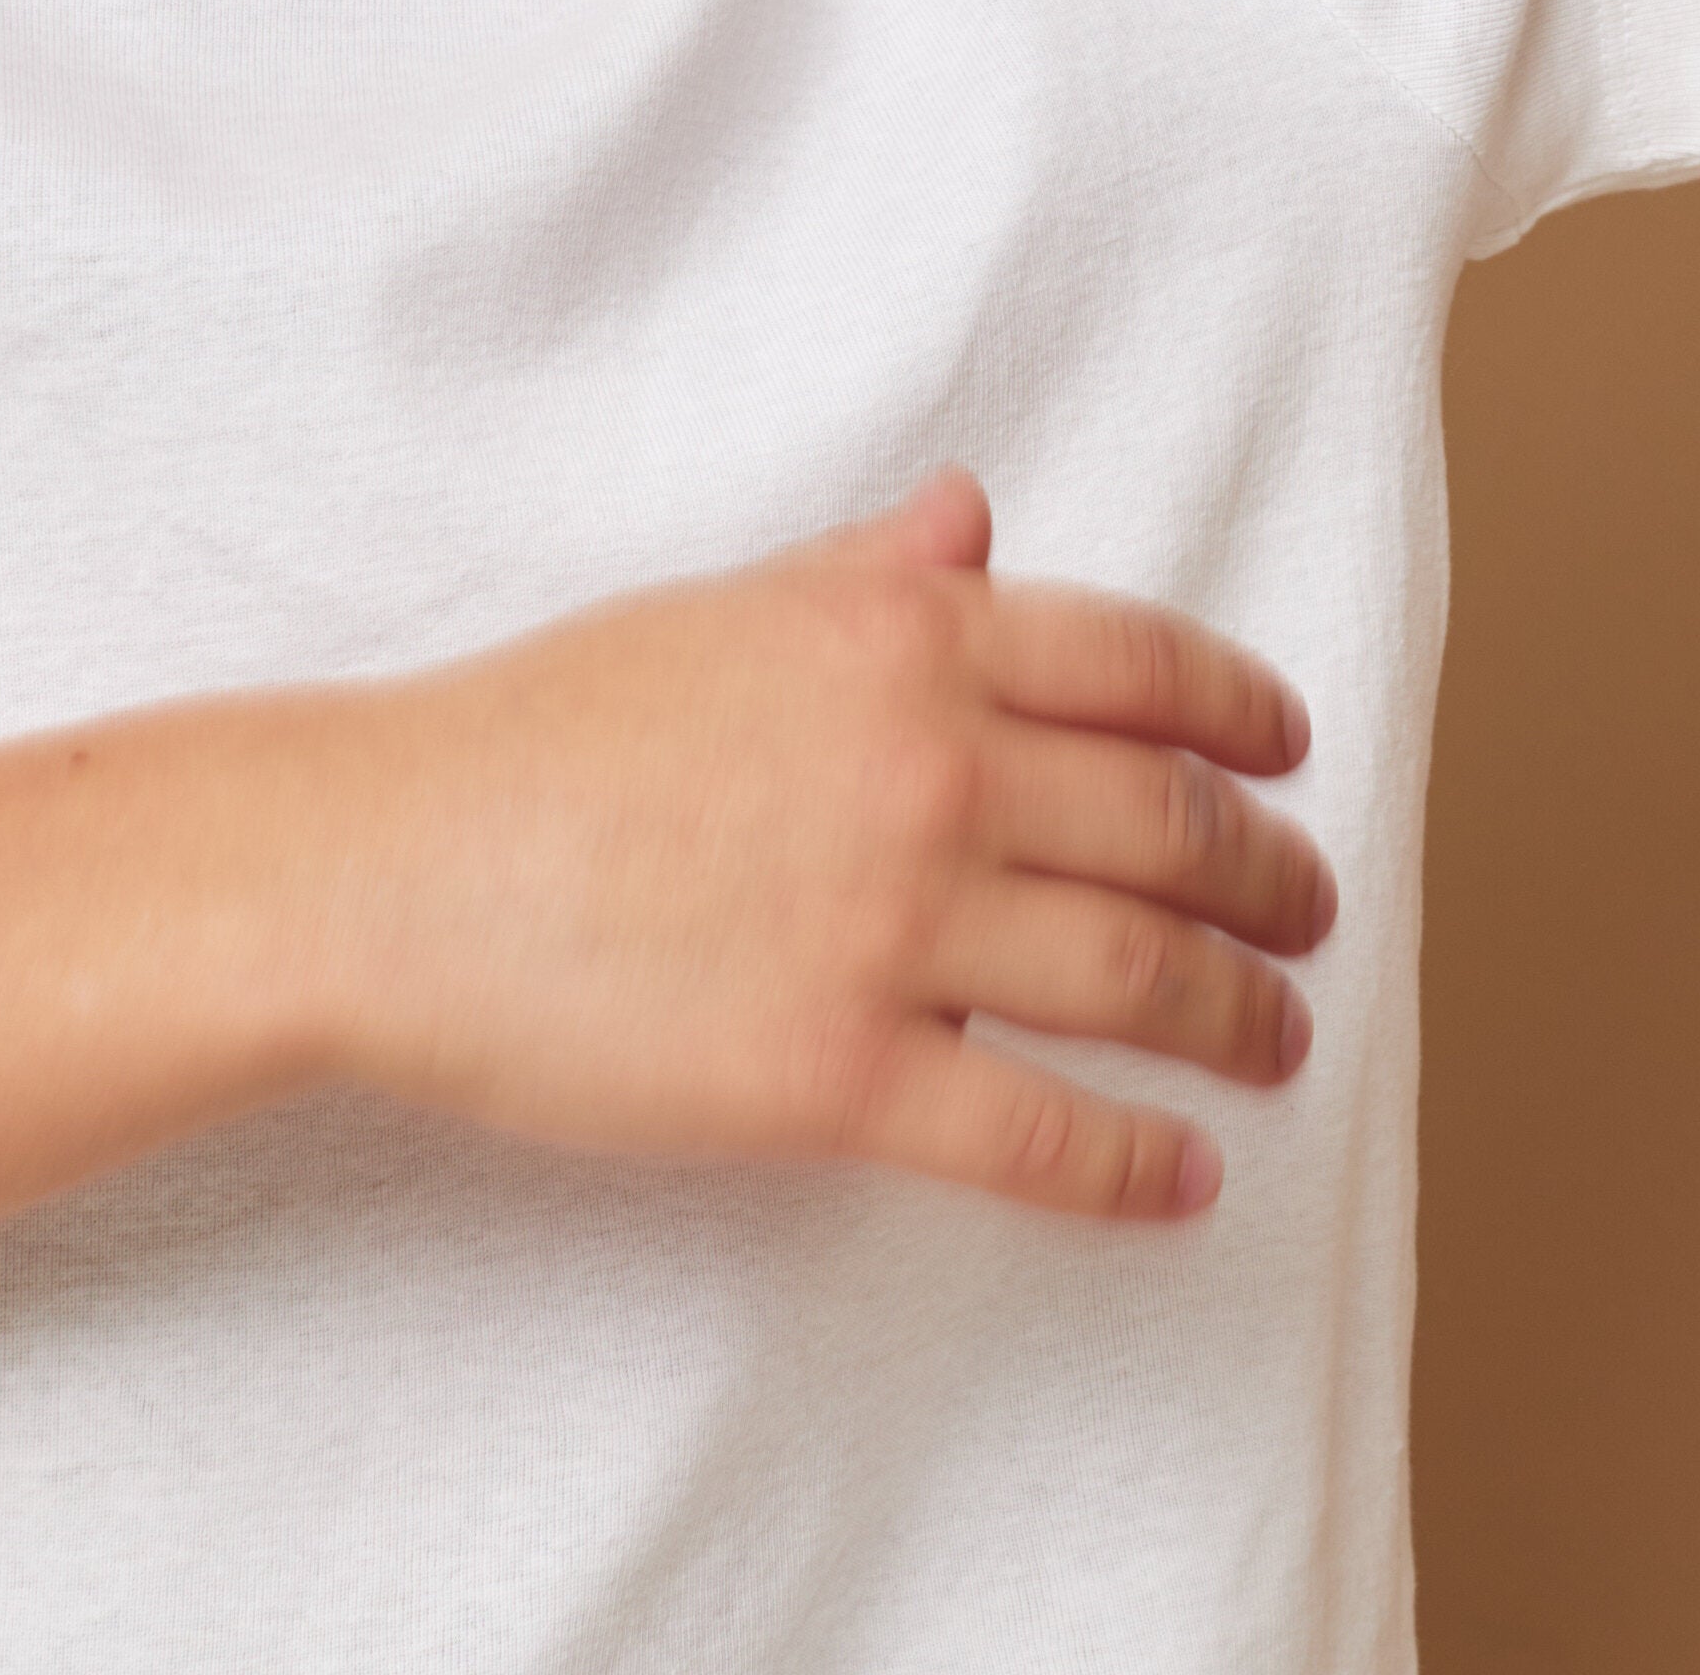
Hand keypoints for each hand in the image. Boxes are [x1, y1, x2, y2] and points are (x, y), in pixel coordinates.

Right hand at [300, 470, 1336, 1221]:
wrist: (388, 866)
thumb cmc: (541, 732)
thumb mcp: (723, 613)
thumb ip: (870, 575)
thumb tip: (972, 518)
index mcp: (907, 637)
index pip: (1145, 667)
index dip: (1244, 716)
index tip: (1288, 755)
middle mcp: (930, 766)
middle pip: (1172, 827)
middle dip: (1272, 879)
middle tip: (1311, 915)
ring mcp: (892, 924)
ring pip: (1139, 980)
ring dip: (1240, 1019)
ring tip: (1281, 1042)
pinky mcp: (836, 1075)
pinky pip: (1034, 1131)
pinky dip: (1134, 1165)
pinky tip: (1188, 1182)